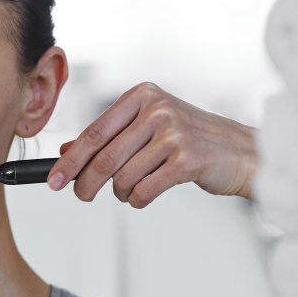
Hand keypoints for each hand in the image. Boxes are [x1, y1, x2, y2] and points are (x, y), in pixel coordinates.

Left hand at [47, 83, 257, 206]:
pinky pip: (143, 191)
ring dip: (119, 192)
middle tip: (81, 195)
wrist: (244, 152)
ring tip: (130, 190)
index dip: (69, 160)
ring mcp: (174, 133)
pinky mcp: (187, 159)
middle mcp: (157, 109)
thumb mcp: (149, 127)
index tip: (53, 179)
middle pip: (103, 158)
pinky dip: (137, 200)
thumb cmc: (193, 139)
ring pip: (122, 177)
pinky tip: (145, 194)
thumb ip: (110, 136)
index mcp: (142, 96)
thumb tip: (66, 151)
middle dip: (86, 183)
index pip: (93, 133)